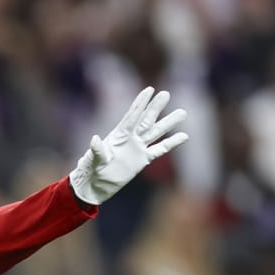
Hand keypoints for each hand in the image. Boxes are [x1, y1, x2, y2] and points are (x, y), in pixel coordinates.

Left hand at [68, 86, 188, 205]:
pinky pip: (159, 149)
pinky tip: (184, 136)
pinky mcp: (143, 159)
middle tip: (166, 93)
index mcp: (119, 135)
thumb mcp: (94, 160)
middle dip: (156, 107)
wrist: (95, 185)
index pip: (132, 116)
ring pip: (156, 132)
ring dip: (169, 122)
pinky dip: (171, 143)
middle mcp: (131, 138)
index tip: (149, 89)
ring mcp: (138, 148)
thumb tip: (95, 139)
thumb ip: (97, 150)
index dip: (141, 103)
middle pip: (146, 120)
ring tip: (183, 112)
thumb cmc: (91, 170)